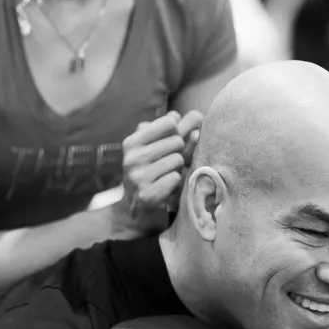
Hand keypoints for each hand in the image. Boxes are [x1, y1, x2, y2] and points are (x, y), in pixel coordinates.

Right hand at [110, 110, 202, 238]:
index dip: (177, 133)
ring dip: (178, 169)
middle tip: (169, 166)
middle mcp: (132, 158)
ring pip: (178, 159)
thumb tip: (196, 115)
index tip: (171, 144)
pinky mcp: (147, 195)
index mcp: (132, 142)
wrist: (134, 212)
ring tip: (167, 177)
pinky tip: (167, 189)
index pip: (169, 122)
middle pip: (177, 141)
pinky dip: (177, 183)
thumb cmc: (150, 174)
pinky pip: (176, 178)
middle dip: (179, 153)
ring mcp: (138, 177)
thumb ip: (175, 130)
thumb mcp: (156, 149)